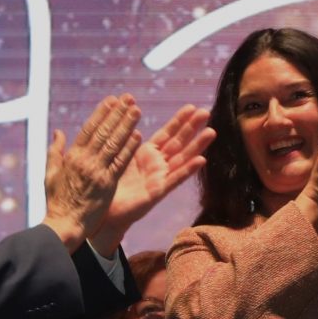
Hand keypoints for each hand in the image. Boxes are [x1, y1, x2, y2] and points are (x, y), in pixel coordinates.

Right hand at [44, 96, 142, 248]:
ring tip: (136, 110)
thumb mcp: (50, 173)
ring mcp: (97, 172)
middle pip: (104, 132)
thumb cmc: (56, 200)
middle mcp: (85, 161)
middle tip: (129, 98)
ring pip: (114, 143)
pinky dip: (129, 148)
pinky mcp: (107, 185)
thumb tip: (59, 132)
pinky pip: (120, 163)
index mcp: (71, 156)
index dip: (101, 113)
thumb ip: (55, 151)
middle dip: (117, 113)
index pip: (89, 129)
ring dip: (126, 125)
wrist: (64, 224)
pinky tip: (138, 135)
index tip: (111, 100)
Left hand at [91, 104, 216, 252]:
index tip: (191, 107)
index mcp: (147, 153)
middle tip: (206, 112)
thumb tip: (129, 120)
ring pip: (182, 158)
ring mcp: (160, 178)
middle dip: (192, 127)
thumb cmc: (111, 185)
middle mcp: (158, 164)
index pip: (166, 133)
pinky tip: (201, 160)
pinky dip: (188, 170)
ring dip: (197, 146)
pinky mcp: (158, 192)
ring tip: (211, 132)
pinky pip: (175, 179)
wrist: (106, 212)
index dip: (179, 120)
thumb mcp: (119, 157)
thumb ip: (127, 141)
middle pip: (178, 142)